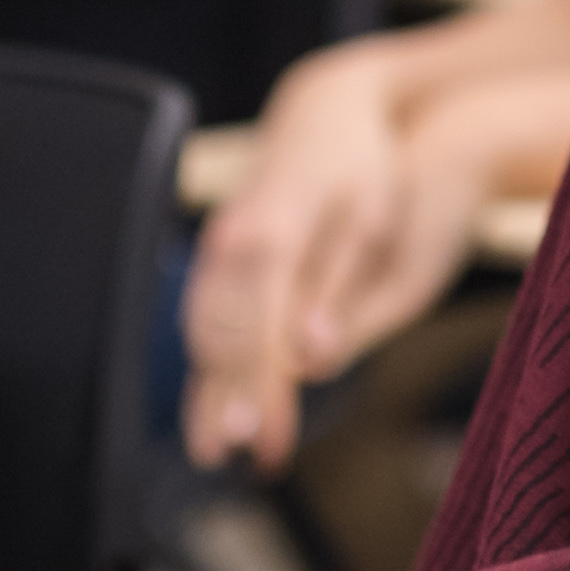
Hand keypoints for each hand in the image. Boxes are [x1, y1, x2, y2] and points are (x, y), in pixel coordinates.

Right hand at [188, 56, 405, 471]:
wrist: (324, 109)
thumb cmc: (360, 166)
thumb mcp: (370, 221)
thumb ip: (339, 292)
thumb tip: (313, 361)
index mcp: (270, 241)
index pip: (259, 341)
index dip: (259, 400)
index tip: (264, 448)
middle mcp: (231, 246)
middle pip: (218, 343)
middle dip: (220, 405)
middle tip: (226, 461)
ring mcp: (218, 246)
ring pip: (199, 330)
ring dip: (203, 389)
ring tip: (210, 448)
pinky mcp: (219, 250)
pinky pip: (199, 313)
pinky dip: (204, 360)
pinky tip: (208, 397)